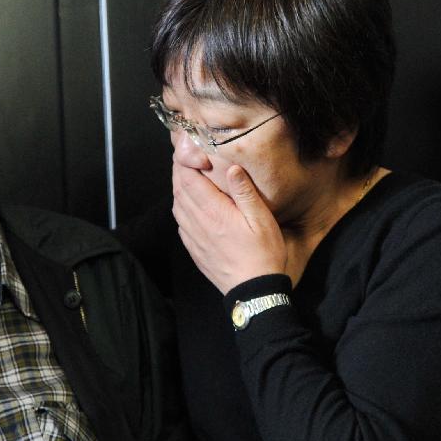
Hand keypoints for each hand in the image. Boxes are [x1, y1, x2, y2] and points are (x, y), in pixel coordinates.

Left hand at [172, 159, 285, 293]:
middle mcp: (198, 224)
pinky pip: (180, 223)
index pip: (188, 180)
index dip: (184, 162)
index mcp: (214, 213)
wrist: (253, 290)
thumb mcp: (262, 220)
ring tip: (185, 176)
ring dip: (178, 189)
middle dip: (179, 171)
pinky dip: (181, 208)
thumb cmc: (263, 255)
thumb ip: (245, 192)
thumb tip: (231, 168)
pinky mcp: (194, 249)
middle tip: (183, 157)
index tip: (187, 149)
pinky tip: (189, 205)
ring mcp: (193, 238)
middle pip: (179, 191)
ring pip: (177, 207)